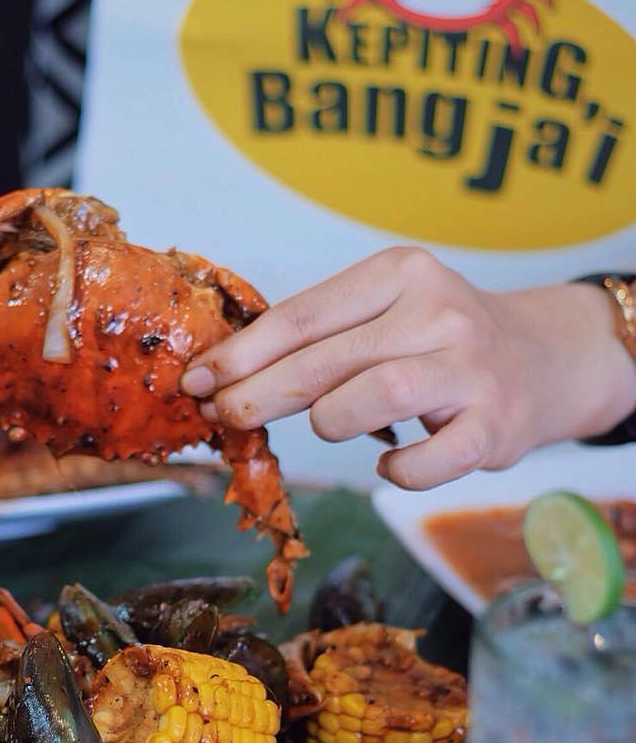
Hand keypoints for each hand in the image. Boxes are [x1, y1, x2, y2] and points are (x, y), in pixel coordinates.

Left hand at [180, 247, 635, 489]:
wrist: (543, 359)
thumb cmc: (436, 340)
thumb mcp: (383, 311)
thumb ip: (318, 336)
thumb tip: (224, 376)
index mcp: (399, 274)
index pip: (301, 317)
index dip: (241, 354)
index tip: (198, 379)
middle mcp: (438, 313)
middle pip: (324, 360)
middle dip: (258, 393)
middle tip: (224, 414)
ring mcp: (470, 370)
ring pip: (372, 397)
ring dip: (330, 421)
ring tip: (329, 424)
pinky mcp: (493, 427)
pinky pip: (424, 462)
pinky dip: (395, 469)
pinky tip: (389, 459)